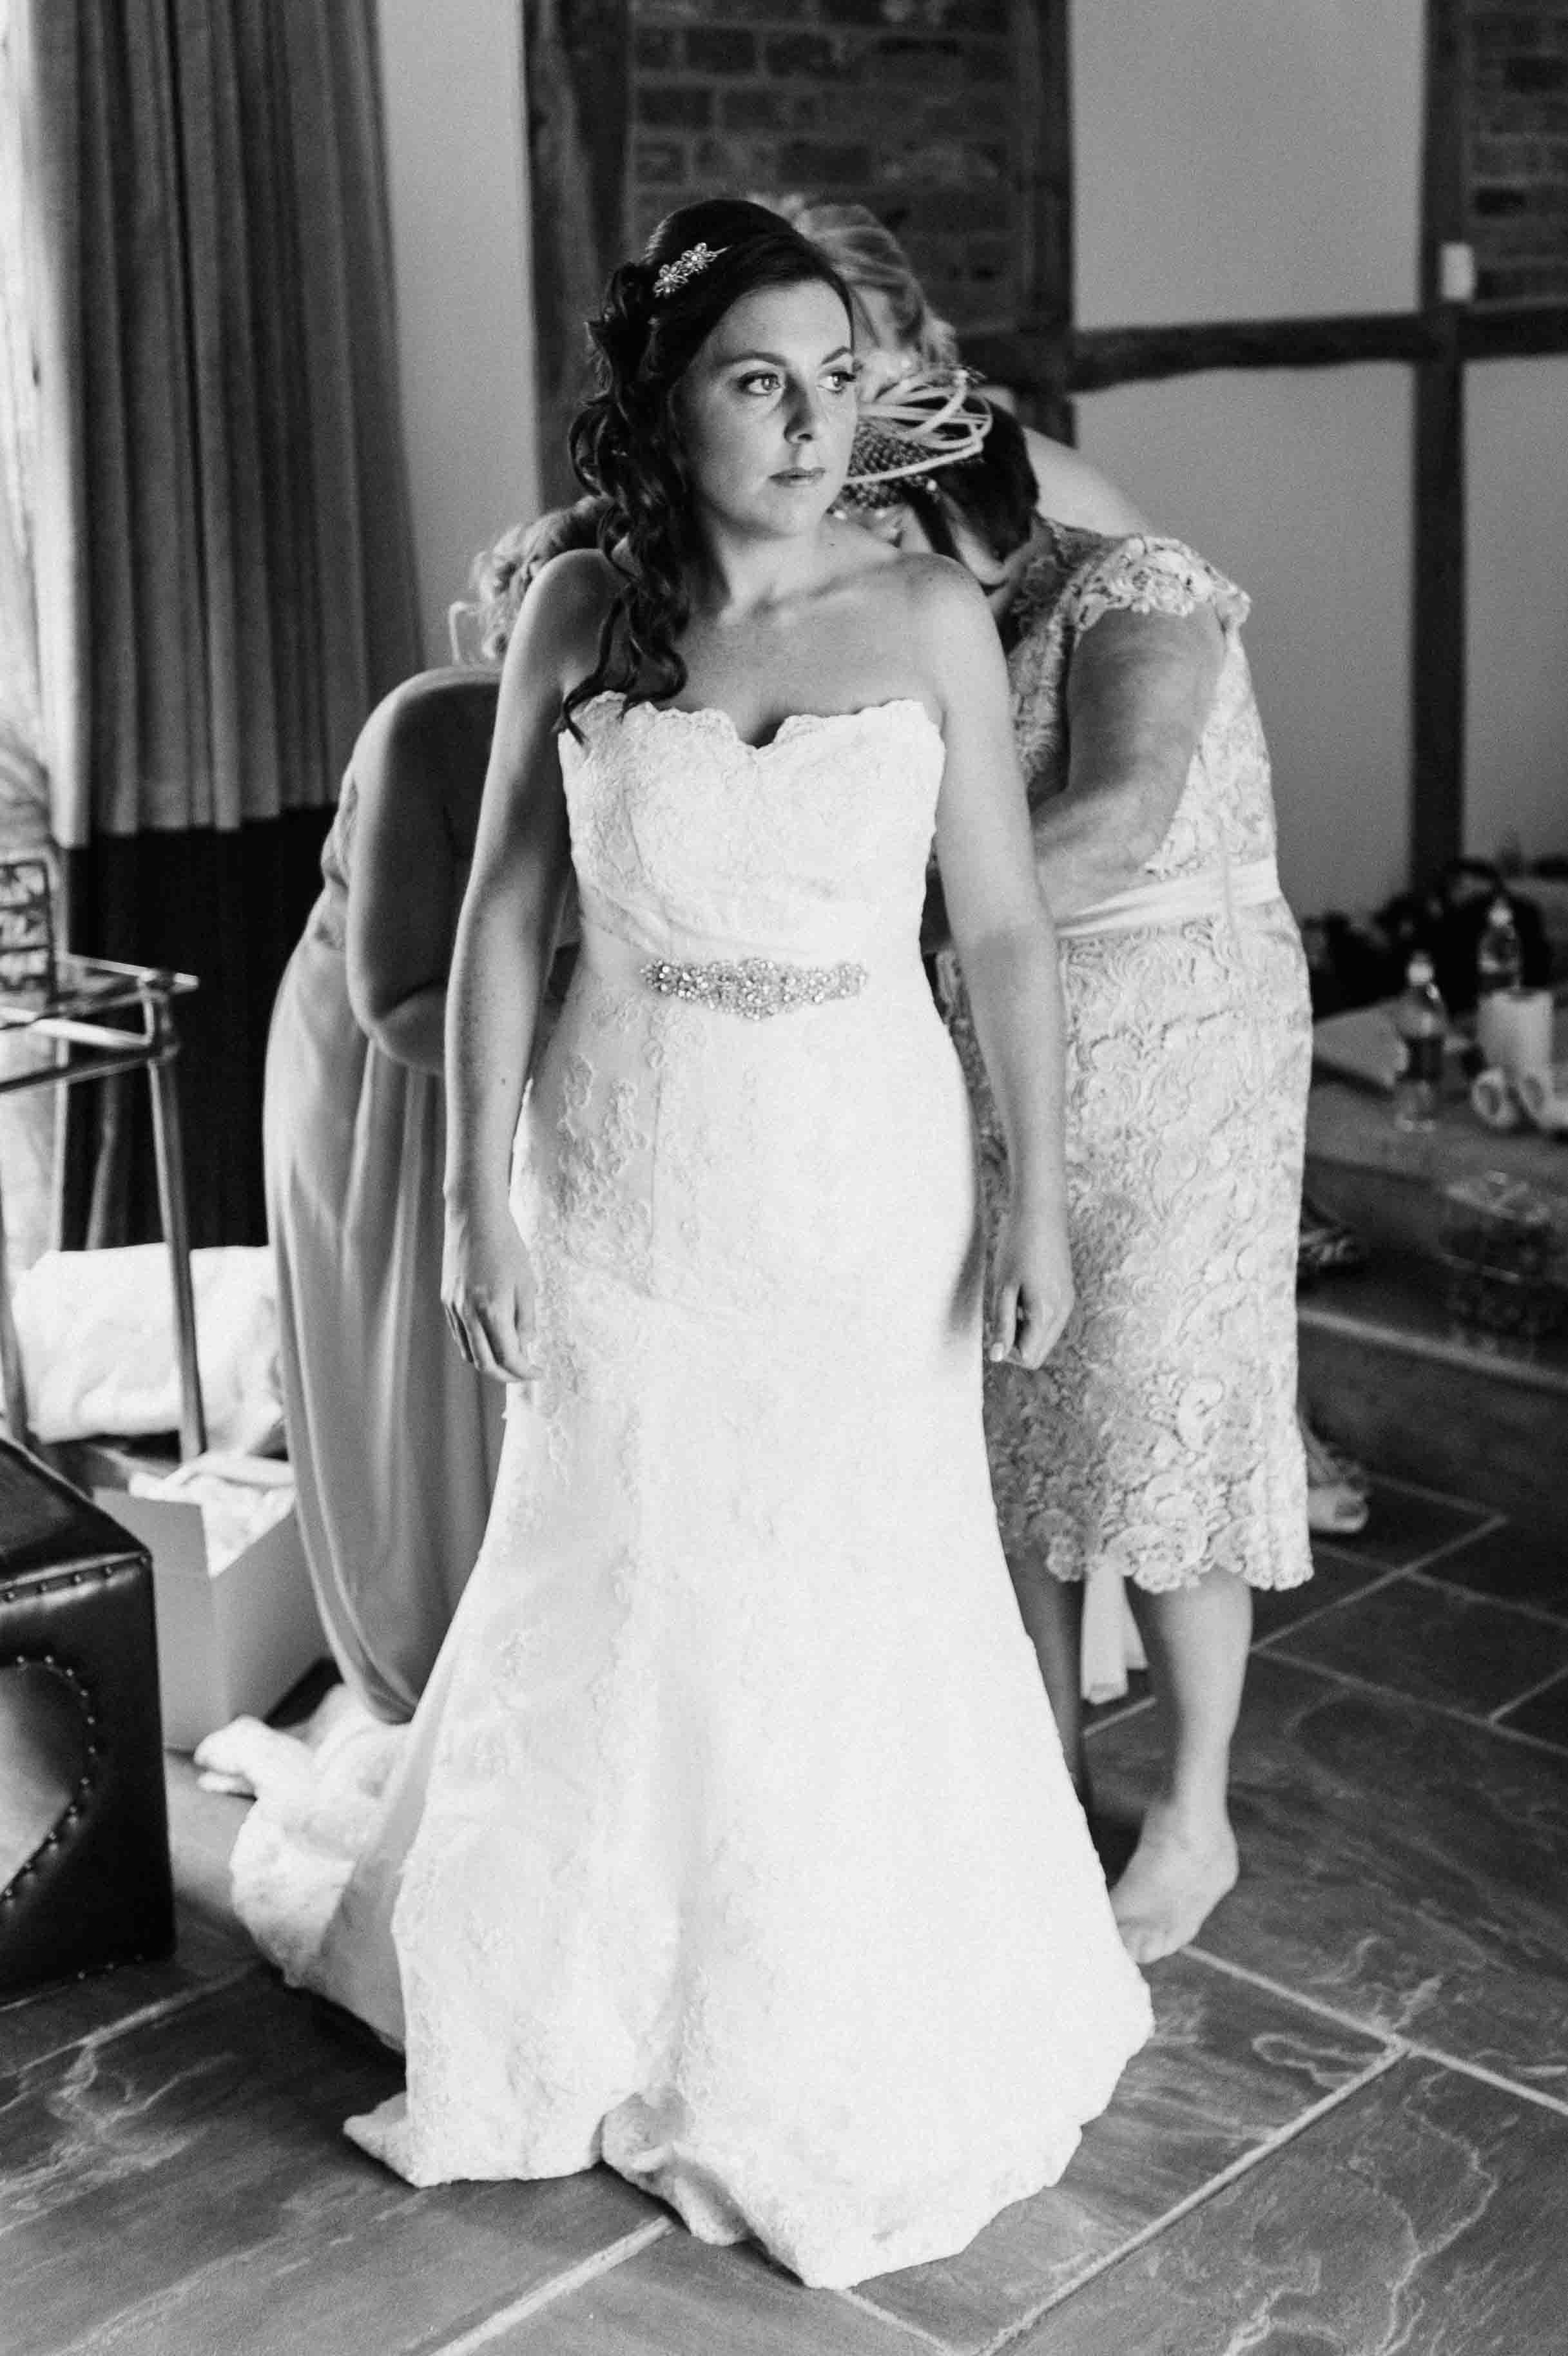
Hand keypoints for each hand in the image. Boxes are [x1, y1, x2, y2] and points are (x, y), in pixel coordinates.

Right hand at [442, 1200, 542, 1381]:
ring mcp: (454, 1308)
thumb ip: (526, 1320)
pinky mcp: (447, 1300)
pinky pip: (460, 1336)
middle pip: (485, 1364)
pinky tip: (490, 1341)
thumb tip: (524, 1347)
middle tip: (523, 1373)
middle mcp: (469, 1314)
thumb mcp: (526, 1283)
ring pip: (469, 1352)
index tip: (537, 1372)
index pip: (509, 1356)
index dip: (524, 1371)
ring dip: (489, 1364)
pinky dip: (475, 1347)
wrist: (475, 1218)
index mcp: (493, 1310)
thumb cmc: (507, 1246)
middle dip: (506, 1375)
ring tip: (508, 1360)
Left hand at [988, 1196, 1073, 1369]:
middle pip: (1039, 1352)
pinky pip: (1050, 1321)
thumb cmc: (1017, 1246)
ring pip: (1044, 1337)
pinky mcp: (1067, 1293)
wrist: (1040, 1212)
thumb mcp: (1004, 1287)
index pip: (1029, 1357)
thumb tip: (996, 1357)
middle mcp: (1063, 1312)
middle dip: (1016, 1342)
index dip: (1006, 1350)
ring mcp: (1067, 1303)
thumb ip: (1002, 1324)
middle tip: (1001, 1313)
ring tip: (1011, 1300)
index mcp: (1046, 1313)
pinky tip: (1022, 1293)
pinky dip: (1033, 1317)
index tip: (994, 1325)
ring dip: (1024, 1329)